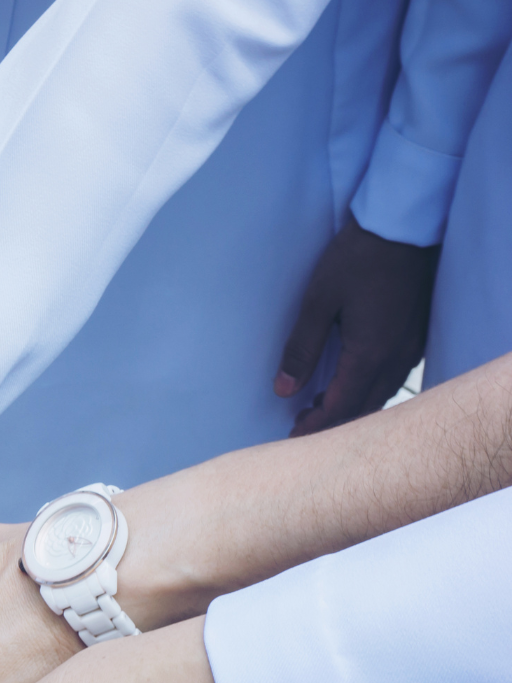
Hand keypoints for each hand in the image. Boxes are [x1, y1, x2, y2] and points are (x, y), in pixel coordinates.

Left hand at [276, 213, 437, 437]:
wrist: (402, 228)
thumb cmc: (357, 259)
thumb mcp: (318, 302)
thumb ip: (301, 349)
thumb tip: (284, 389)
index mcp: (370, 354)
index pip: (341, 406)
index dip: (316, 426)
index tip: (293, 436)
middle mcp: (396, 357)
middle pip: (364, 408)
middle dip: (332, 422)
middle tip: (301, 425)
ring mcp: (410, 347)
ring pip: (382, 394)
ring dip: (351, 406)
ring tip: (319, 406)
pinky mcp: (415, 336)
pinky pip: (394, 377)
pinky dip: (369, 389)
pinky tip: (351, 382)